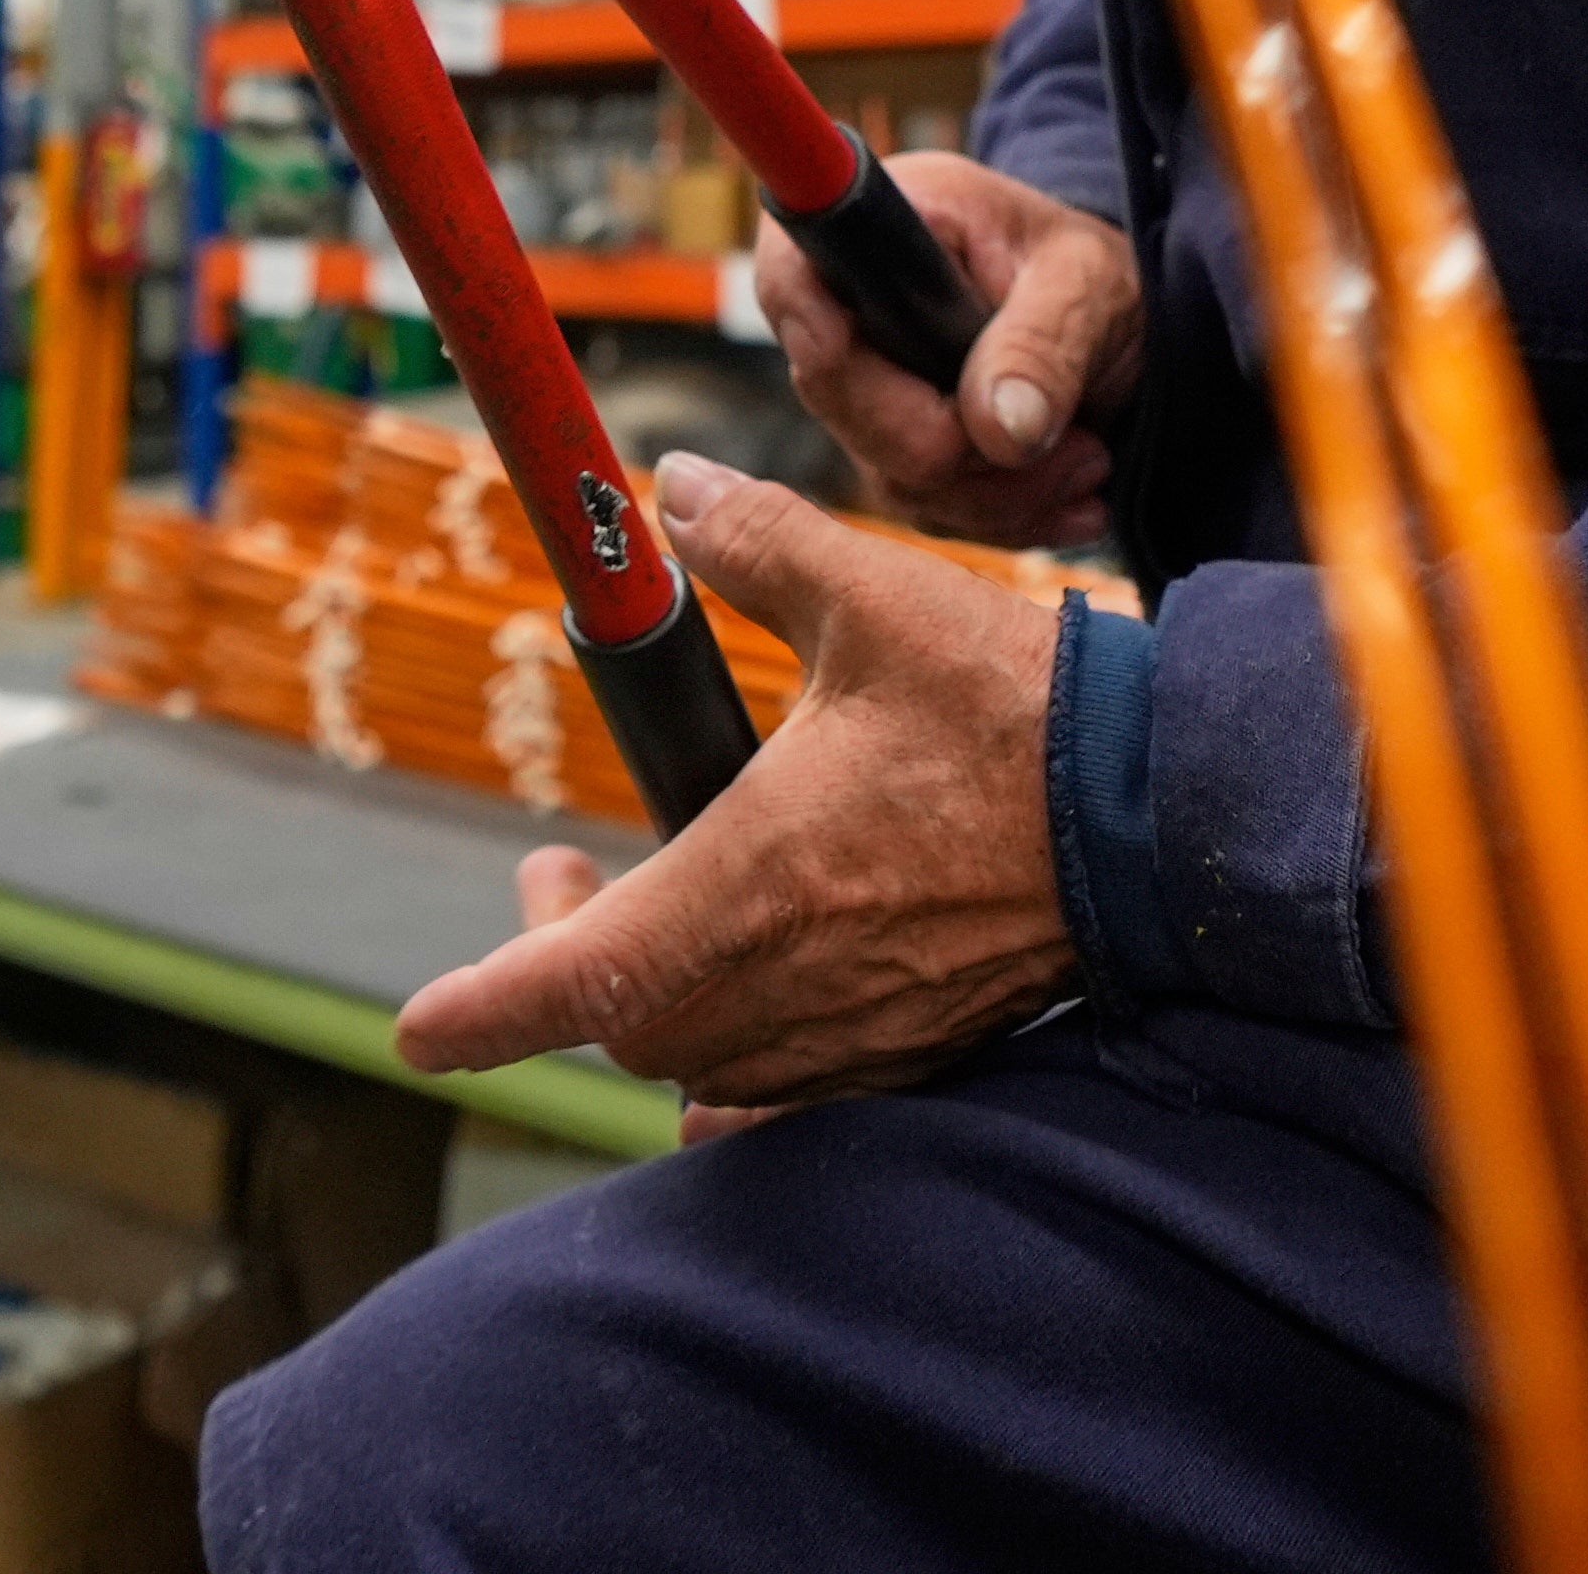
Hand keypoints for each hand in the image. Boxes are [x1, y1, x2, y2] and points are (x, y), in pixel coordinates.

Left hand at [389, 454, 1071, 1111]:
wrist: (1167, 810)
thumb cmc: (1021, 709)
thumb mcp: (875, 598)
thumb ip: (756, 543)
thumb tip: (668, 492)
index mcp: (758, 878)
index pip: (580, 975)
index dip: (482, 1009)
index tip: (420, 1027)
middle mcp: (795, 978)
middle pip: (629, 1024)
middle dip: (571, 964)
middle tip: (567, 880)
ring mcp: (861, 1029)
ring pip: (704, 1066)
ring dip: (654, 1005)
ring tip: (654, 914)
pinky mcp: (920, 1047)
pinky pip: (790, 1095)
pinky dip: (738, 1065)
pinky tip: (745, 1004)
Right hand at [757, 150, 1138, 548]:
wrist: (1120, 323)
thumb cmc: (1091, 275)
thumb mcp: (1089, 286)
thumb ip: (1041, 346)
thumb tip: (996, 429)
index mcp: (884, 228)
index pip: (793, 270)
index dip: (806, 321)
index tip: (849, 356)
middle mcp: (852, 308)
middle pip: (840, 399)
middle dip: (959, 448)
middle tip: (1081, 450)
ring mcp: (867, 385)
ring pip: (889, 473)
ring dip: (1001, 494)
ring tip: (1092, 463)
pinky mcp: (894, 447)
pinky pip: (926, 508)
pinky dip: (1005, 516)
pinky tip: (1075, 498)